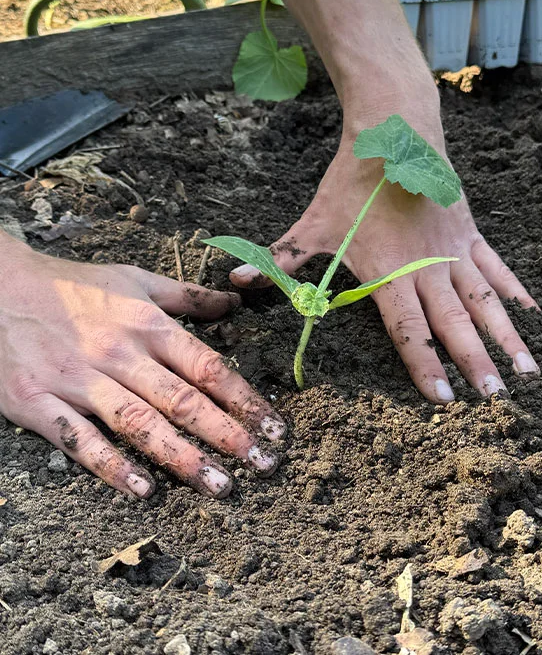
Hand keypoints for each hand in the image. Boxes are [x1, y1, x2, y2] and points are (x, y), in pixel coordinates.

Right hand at [0, 235, 284, 497]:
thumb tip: (234, 301)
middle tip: (263, 465)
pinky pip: (80, 440)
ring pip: (138, 424)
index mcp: (145, 324)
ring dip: (182, 458)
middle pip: (181, 400)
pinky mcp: (39, 403)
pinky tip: (142, 490)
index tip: (274, 427)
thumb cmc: (72, 285)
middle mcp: (118, 354)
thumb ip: (186, 295)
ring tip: (219, 485)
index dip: (244, 398)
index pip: (205, 366)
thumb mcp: (134, 279)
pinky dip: (111, 465)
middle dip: (226, 434)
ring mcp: (78, 381)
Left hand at [230, 86, 539, 402]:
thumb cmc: (352, 180)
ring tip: (525, 371)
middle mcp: (427, 266)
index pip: (408, 327)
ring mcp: (453, 249)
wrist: (394, 131)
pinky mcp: (469, 231)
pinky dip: (514, 292)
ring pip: (483, 300)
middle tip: (493, 398)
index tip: (442, 398)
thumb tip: (235, 280)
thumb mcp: (314, 221)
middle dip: (473, 361)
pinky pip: (496, 267)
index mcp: (389, 271)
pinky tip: (533, 315)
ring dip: (504, 336)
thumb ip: (281, 257)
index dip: (424, 363)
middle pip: (453, 321)